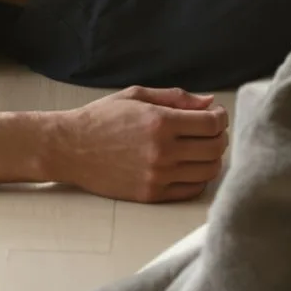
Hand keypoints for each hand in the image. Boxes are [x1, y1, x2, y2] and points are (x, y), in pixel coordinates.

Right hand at [48, 86, 228, 202]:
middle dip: (219, 136)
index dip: (220, 118)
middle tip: (210, 131)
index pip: (212, 123)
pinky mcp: (152, 194)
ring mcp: (158, 175)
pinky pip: (192, 189)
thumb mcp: (135, 97)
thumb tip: (209, 102)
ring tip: (199, 149)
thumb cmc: (100, 118)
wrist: (69, 148)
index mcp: (159, 122)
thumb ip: (174, 97)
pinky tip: (187, 166)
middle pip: (215, 148)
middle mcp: (162, 151)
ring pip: (209, 170)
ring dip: (211, 158)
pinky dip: (198, 178)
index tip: (216, 115)